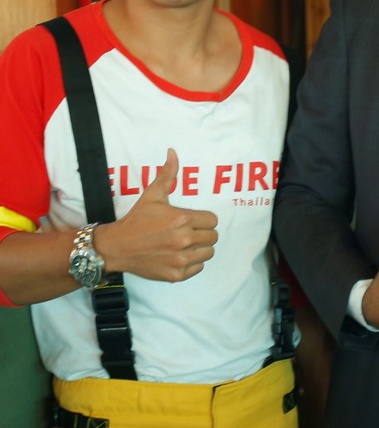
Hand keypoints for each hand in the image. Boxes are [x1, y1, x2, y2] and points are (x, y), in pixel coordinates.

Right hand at [98, 149, 218, 280]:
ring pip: (208, 253)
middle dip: (202, 233)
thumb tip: (173, 152)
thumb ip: (167, 175)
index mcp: (181, 219)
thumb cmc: (136, 220)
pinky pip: (199, 268)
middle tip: (187, 232)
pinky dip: (192, 263)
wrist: (116, 247)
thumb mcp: (152, 196)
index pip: (212, 220)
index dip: (203, 220)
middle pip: (213, 237)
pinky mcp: (177, 275)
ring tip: (184, 244)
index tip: (191, 221)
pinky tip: (178, 256)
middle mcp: (183, 240)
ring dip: (200, 249)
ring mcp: (180, 259)